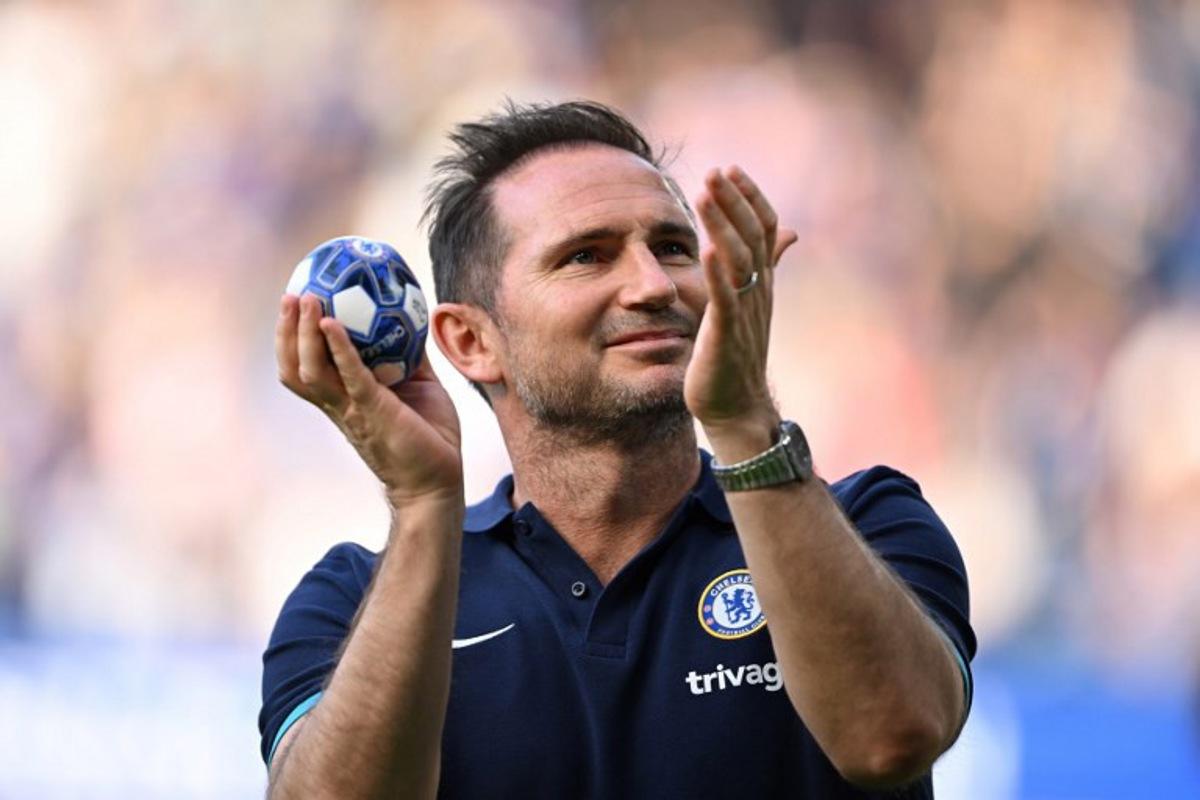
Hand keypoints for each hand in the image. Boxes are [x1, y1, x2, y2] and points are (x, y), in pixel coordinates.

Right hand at [275, 294, 462, 505]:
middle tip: (291, 296)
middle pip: (295, 368)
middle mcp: (339, 405)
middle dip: (287, 332)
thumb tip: (414, 322)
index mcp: (345, 399)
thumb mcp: (421, 386)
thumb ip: (410, 357)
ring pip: (312, 371)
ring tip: (306, 300)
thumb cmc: (430, 436)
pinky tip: (332, 323)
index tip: (295, 306)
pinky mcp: (372, 412)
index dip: (293, 339)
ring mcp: (352, 409)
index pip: (305, 367)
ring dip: (305, 334)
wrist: (439, 480)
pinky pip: (350, 376)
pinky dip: (338, 349)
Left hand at [684, 166, 797, 438]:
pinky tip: (707, 248)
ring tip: (706, 194)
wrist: (737, 407)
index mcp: (762, 283)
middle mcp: (758, 292)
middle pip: (753, 236)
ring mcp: (745, 312)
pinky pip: (726, 298)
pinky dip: (718, 273)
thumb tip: (787, 233)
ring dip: (723, 224)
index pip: (763, 229)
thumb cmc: (736, 355)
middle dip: (734, 201)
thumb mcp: (750, 304)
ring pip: (739, 259)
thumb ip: (763, 267)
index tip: (731, 169)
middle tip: (716, 170)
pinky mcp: (727, 334)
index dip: (750, 197)